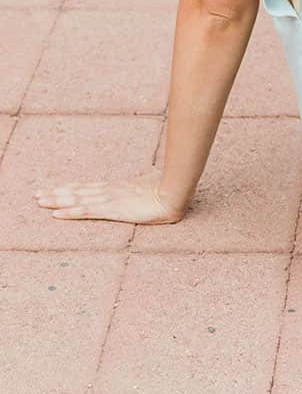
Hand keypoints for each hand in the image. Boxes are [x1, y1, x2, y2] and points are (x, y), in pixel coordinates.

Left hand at [34, 167, 185, 224]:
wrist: (172, 192)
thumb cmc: (165, 187)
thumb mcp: (150, 185)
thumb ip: (144, 183)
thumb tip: (147, 179)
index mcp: (116, 186)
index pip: (88, 186)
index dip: (70, 187)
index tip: (56, 188)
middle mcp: (108, 191)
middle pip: (77, 191)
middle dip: (56, 193)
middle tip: (37, 195)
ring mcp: (108, 200)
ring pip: (76, 199)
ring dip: (57, 201)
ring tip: (40, 201)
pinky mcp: (111, 210)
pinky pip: (85, 212)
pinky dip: (69, 212)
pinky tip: (56, 214)